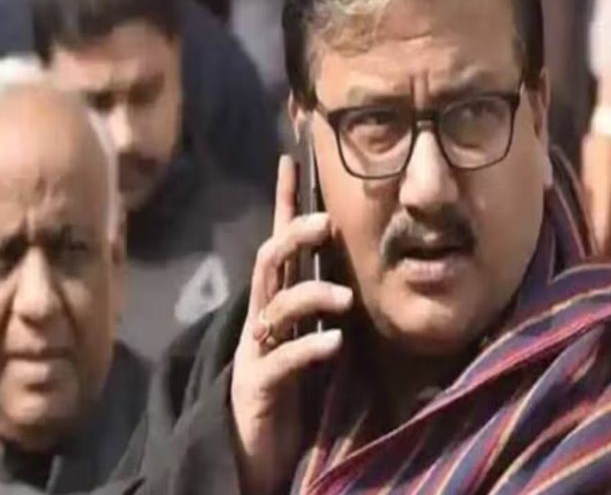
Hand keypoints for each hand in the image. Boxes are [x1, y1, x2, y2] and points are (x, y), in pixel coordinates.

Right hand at [230, 156, 352, 494]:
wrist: (253, 454)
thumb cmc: (288, 394)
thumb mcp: (309, 340)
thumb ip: (322, 309)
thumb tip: (353, 272)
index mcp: (276, 304)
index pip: (278, 242)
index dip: (285, 201)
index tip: (292, 159)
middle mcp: (261, 319)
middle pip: (269, 261)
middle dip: (294, 235)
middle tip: (327, 222)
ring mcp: (256, 352)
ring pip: (274, 306)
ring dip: (311, 294)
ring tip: (345, 298)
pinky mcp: (257, 387)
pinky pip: (282, 361)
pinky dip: (309, 348)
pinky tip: (334, 343)